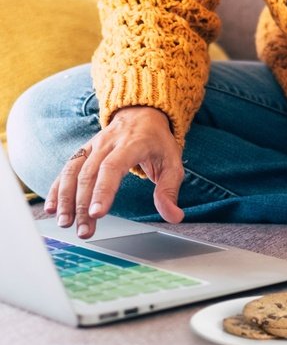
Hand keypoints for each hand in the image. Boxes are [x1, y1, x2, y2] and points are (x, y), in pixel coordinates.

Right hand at [44, 106, 184, 238]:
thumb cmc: (158, 142)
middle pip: (90, 173)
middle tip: (84, 230)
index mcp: (132, 144)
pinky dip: (57, 188)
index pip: (113, 167)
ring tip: (65, 223)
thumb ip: (169, 190)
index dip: (104, 190)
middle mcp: (108, 143)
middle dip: (84, 204)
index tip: (98, 213)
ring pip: (74, 170)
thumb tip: (174, 216)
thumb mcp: (172, 163)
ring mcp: (93, 145)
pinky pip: (67, 168)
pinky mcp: (84, 150)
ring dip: (66, 198)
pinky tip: (53, 208)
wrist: (143, 113)